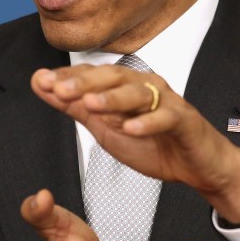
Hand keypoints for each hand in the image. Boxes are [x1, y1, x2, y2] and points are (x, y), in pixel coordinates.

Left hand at [31, 64, 239, 221]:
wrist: (198, 166)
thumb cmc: (153, 143)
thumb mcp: (106, 127)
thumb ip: (75, 106)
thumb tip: (41, 84)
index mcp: (125, 85)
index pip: (93, 75)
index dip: (67, 77)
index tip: (41, 82)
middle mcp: (146, 85)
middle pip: (114, 77)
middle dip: (85, 82)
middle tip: (59, 89)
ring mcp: (167, 101)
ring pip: (138, 93)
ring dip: (113, 98)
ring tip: (91, 104)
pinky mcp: (186, 120)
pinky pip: (167, 118)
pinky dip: (149, 122)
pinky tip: (132, 128)